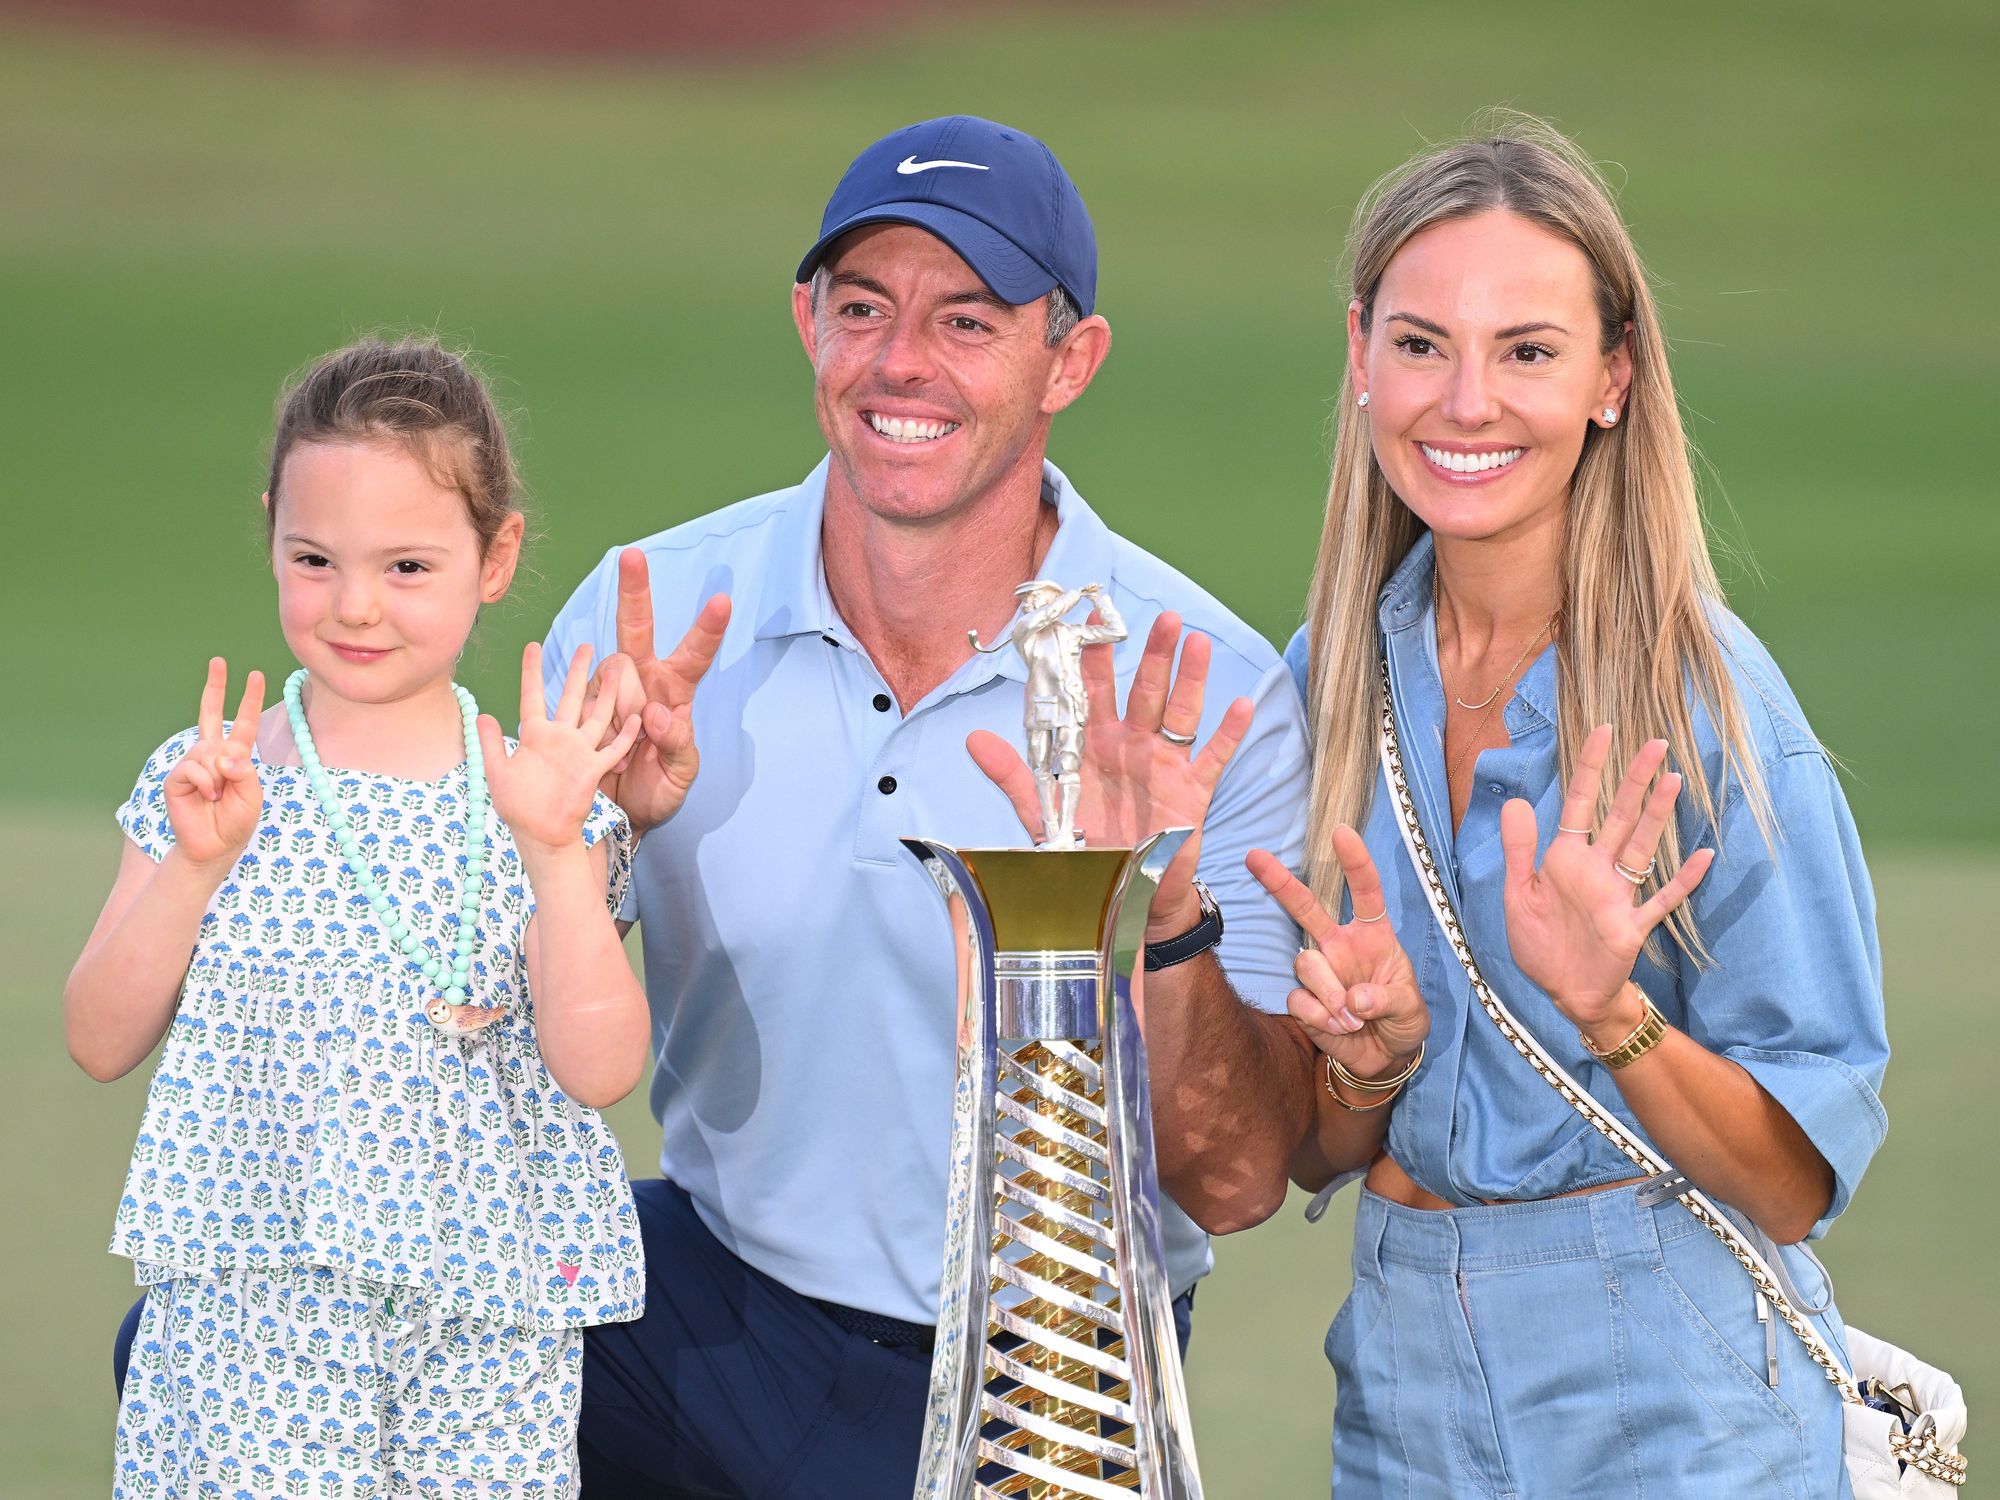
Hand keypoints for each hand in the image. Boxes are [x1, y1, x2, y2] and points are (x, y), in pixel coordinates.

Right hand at [165, 658, 265, 872]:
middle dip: (215, 686)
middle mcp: (212, 754)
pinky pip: (195, 768)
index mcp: (235, 755)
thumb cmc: (236, 820)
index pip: (243, 722)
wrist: (215, 846)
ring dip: (219, 774)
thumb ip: (243, 770)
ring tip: (219, 795)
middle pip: (210, 714)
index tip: (257, 675)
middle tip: (218, 661)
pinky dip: (207, 783)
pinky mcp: (177, 777)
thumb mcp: (252, 793)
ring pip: (208, 751)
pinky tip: (207, 797)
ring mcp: (193, 763)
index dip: (249, 699)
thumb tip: (223, 754)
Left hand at [480, 643, 642, 862]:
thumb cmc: (518, 807)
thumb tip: (482, 715)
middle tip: (587, 646)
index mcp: (535, 735)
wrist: (542, 834)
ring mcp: (579, 751)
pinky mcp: (594, 768)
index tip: (533, 645)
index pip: (532, 695)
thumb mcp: (497, 773)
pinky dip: (625, 734)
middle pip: (571, 696)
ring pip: (597, 714)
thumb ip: (492, 744)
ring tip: (617, 670)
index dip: (532, 671)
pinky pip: (614, 748)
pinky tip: (637, 716)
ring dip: (607, 693)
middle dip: (578, 671)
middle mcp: (560, 738)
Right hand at [587, 548, 729, 833]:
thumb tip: (658, 715)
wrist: (619, 816)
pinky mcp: (582, 706)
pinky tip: (606, 742)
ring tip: (631, 747)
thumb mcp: (680, 775)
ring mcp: (609, 691)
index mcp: (675, 694)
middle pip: (637, 629)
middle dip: (635, 591)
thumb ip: (676, 746)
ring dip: (621, 707)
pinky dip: (596, 718)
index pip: (695, 655)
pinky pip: (584, 698)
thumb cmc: (658, 789)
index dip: (707, 629)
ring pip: (610, 672)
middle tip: (631, 555)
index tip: (722, 600)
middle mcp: (642, 682)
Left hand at [967, 611, 1252, 940]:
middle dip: (1154, 654)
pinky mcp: (1192, 791)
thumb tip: (973, 740)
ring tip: (1197, 643)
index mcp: (1094, 745)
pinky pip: (1213, 757)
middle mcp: (1131, 746)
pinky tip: (1242, 704)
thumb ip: (1014, 774)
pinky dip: (1229, 733)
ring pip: (1180, 713)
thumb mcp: (1043, 811)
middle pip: (1145, 690)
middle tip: (1164, 617)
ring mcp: (1165, 765)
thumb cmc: (1082, 849)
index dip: (1093, 655)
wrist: (1119, 896)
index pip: (1093, 690)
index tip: (1093, 619)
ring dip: (1190, 679)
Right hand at [1248, 828, 1427, 1083]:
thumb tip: (1356, 998)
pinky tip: (1338, 1028)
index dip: (1355, 863)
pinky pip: (1299, 999)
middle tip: (1253, 856)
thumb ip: (1388, 1000)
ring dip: (1330, 994)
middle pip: (1306, 907)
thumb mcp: (1411, 1010)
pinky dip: (1321, 1017)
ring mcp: (1319, 971)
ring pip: (1306, 963)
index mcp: (1373, 936)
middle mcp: (1340, 946)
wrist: (1384, 1058)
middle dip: (1279, 881)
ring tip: (1352, 1019)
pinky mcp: (1304, 1000)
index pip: (1365, 892)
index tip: (1342, 833)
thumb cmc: (1403, 1021)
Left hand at [1498, 725, 1713, 1033]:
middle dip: (1634, 780)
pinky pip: (1662, 900)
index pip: (1580, 803)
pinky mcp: (1632, 926)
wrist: (1563, 993)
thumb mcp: (1519, 895)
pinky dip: (1682, 881)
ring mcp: (1618, 895)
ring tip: (1673, 781)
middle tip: (1657, 742)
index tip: (1605, 731)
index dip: (1592, 768)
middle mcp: (1596, 869)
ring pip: (1641, 846)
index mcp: (1565, 858)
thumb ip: (1519, 850)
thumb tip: (1516, 801)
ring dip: (1656, 816)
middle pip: (1619, 816)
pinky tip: (1703, 856)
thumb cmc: (1541, 944)